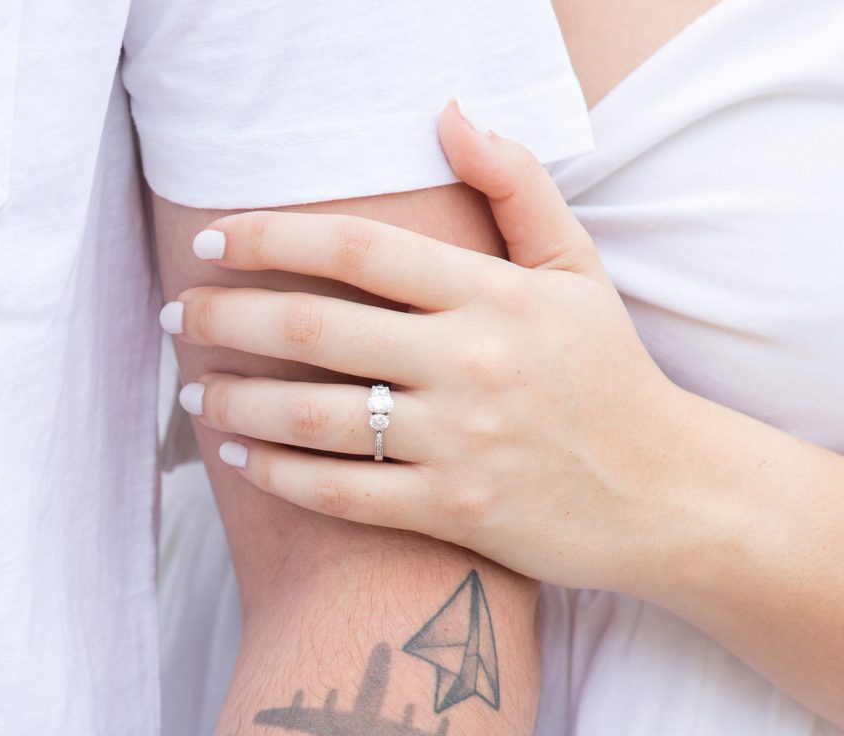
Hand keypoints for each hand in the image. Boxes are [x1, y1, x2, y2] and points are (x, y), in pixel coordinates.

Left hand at [163, 99, 693, 594]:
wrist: (666, 492)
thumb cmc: (612, 377)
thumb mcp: (577, 269)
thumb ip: (514, 185)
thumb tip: (448, 114)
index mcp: (495, 294)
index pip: (357, 250)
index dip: (270, 238)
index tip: (216, 241)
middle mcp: (472, 364)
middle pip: (315, 328)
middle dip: (226, 317)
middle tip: (179, 315)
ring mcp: (462, 443)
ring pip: (315, 417)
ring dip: (235, 400)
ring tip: (193, 390)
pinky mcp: (456, 512)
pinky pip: (344, 493)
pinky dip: (279, 475)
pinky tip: (242, 455)